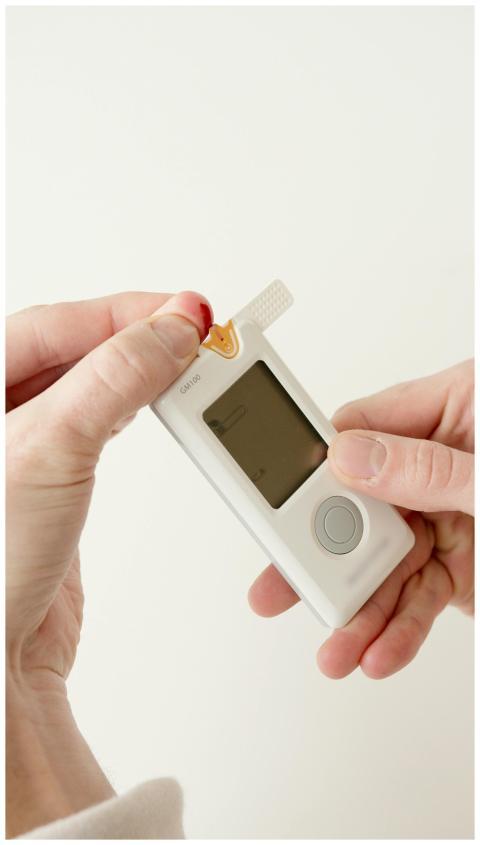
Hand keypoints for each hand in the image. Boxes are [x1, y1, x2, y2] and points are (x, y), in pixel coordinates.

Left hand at [6, 290, 211, 835]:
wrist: (3, 659)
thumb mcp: (50, 448)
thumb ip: (115, 379)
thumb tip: (170, 332)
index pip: (56, 323)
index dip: (125, 312)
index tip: (186, 312)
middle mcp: (1, 411)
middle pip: (78, 347)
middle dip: (139, 336)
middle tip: (196, 335)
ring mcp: (29, 443)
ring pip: (93, 382)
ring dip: (142, 370)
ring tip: (186, 363)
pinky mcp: (57, 477)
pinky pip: (102, 419)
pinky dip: (136, 406)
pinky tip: (157, 400)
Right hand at [249, 360, 473, 678]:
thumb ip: (427, 468)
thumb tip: (354, 460)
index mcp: (454, 407)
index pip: (363, 429)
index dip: (316, 467)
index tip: (278, 499)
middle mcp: (444, 459)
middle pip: (362, 506)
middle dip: (322, 557)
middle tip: (280, 589)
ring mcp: (452, 514)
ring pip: (387, 562)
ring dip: (362, 611)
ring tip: (337, 651)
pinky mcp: (465, 564)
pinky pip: (421, 596)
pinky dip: (402, 628)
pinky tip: (381, 653)